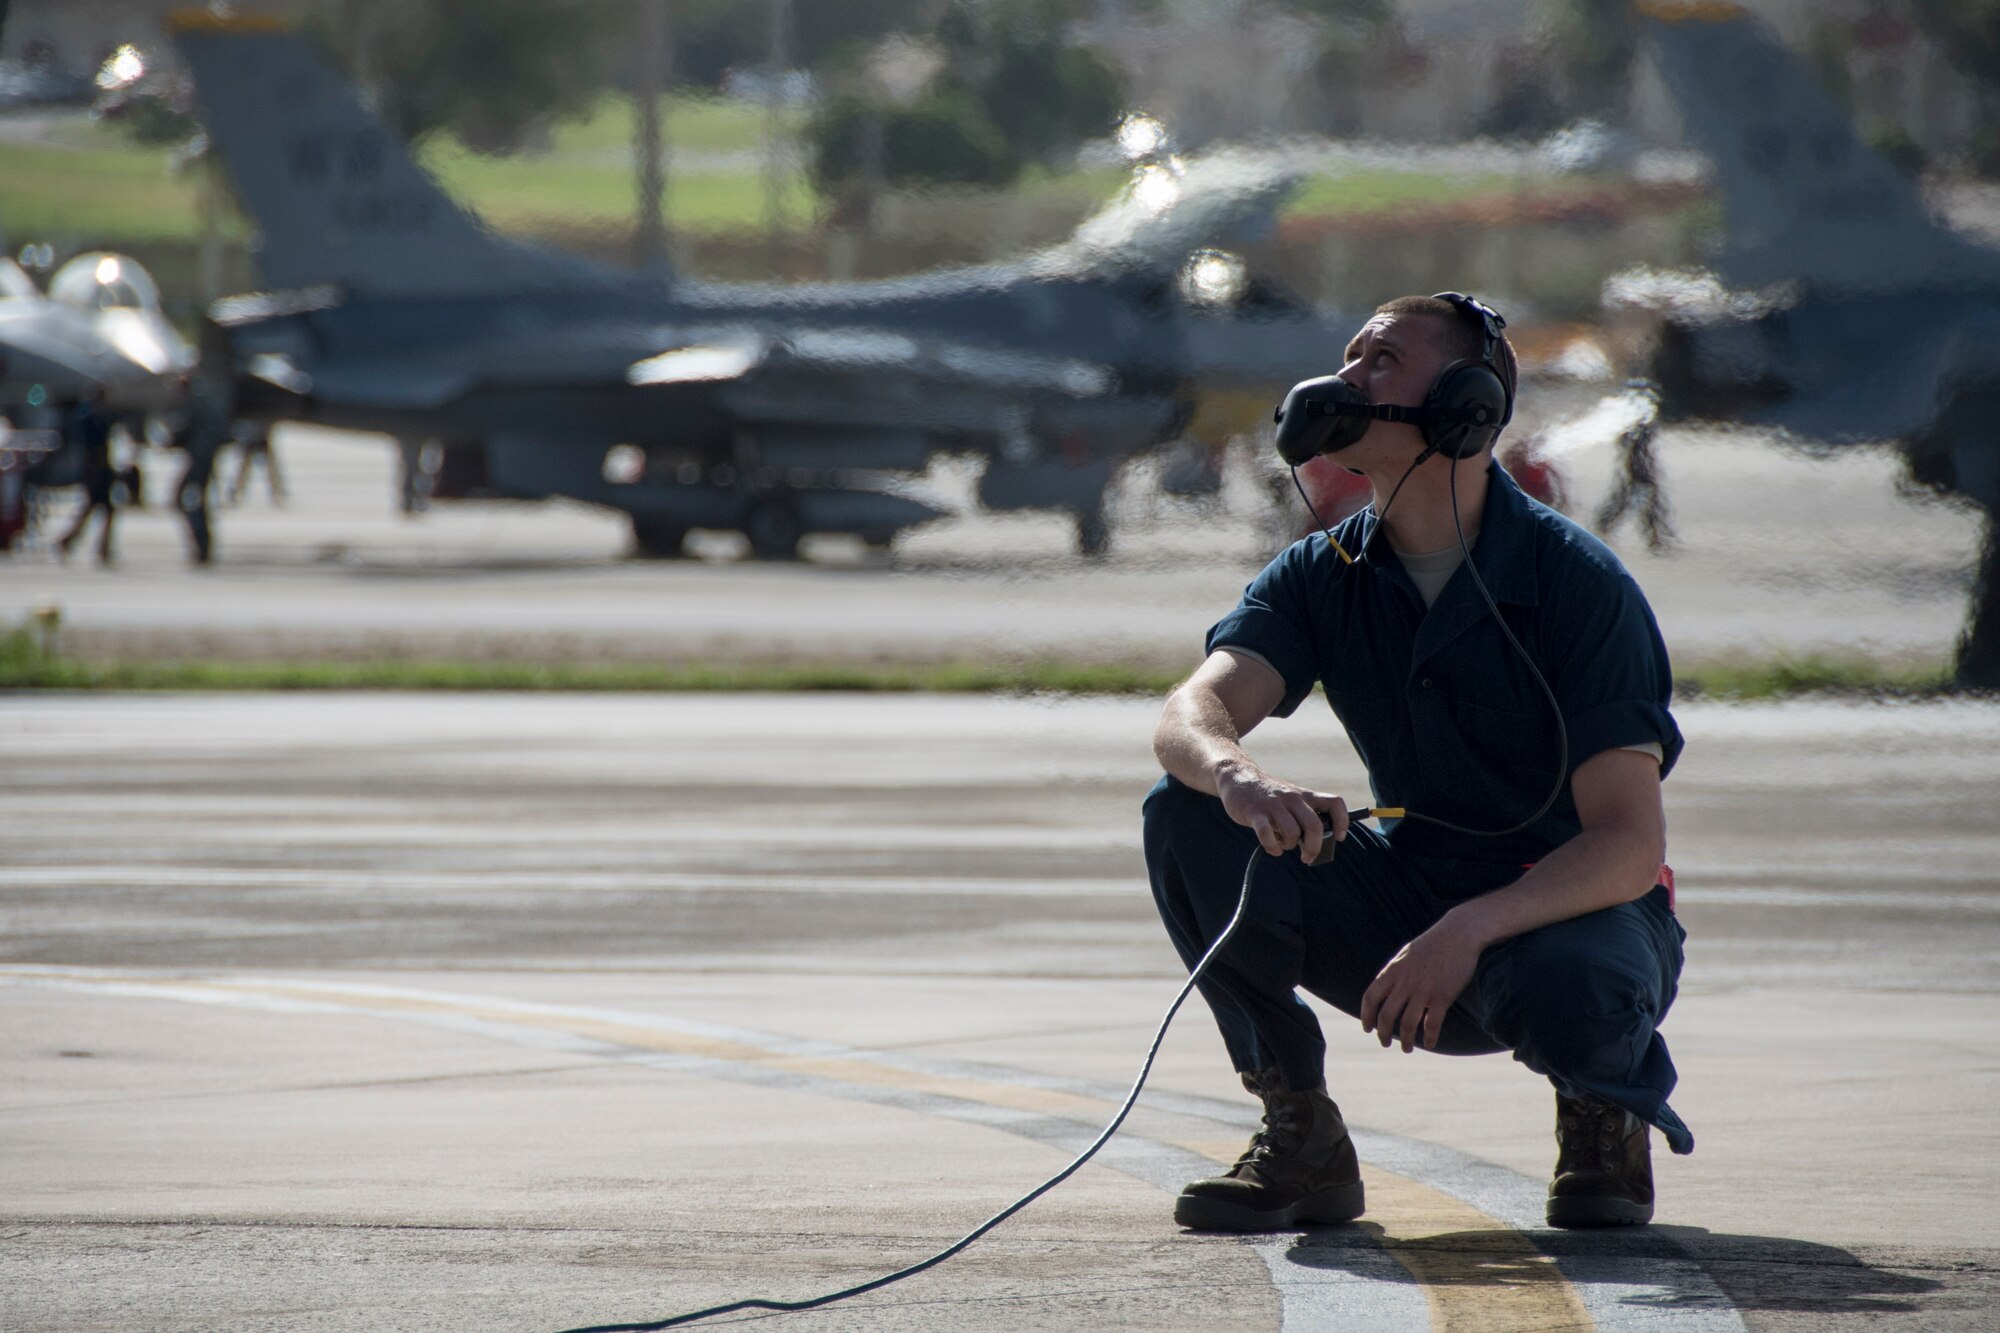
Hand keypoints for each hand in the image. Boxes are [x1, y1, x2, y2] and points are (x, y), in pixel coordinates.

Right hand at [1215, 762, 1346, 861]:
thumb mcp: (1291, 799)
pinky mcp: (1255, 812)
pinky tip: (1272, 847)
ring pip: (1292, 833)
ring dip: (1289, 846)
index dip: (1342, 822)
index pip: (1335, 803)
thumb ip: (1304, 816)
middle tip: (1307, 857)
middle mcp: (1292, 798)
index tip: (1339, 837)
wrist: (1238, 777)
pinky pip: (1267, 835)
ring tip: (1282, 844)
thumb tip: (1316, 844)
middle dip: (1313, 848)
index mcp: (1305, 795)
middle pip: (1315, 826)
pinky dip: (1272, 847)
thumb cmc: (1268, 796)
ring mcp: (1273, 805)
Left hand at [1359, 914, 1484, 1052]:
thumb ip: (1394, 973)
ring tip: (1406, 1049)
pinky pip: (1431, 1025)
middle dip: (1382, 1034)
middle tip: (1385, 1043)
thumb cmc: (1433, 944)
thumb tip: (1385, 989)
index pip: (1370, 998)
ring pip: (1407, 1024)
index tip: (1367, 1028)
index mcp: (1392, 971)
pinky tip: (1429, 1044)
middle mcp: (1404, 982)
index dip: (1366, 1016)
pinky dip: (1429, 1038)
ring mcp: (1423, 990)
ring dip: (1405, 1041)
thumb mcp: (1405, 955)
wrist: (1459, 933)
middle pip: (1385, 1016)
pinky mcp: (1442, 996)